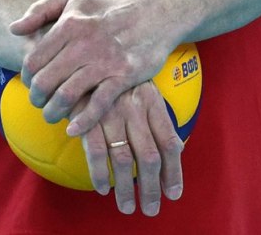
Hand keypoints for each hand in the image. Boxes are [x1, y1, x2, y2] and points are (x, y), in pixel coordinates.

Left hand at [10, 0, 170, 134]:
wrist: (153, 12)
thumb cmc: (107, 6)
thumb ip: (40, 10)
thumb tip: (13, 29)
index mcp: (69, 24)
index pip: (34, 59)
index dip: (27, 76)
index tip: (30, 82)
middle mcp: (84, 43)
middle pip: (46, 81)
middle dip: (36, 98)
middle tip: (38, 103)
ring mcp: (104, 61)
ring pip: (67, 95)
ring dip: (53, 112)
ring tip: (51, 115)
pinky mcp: (124, 76)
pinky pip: (98, 105)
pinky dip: (82, 121)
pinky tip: (72, 129)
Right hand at [81, 82, 183, 216]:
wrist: (83, 52)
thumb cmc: (116, 77)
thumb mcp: (142, 89)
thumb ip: (157, 118)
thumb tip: (177, 150)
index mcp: (152, 100)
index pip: (169, 142)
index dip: (174, 172)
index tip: (173, 193)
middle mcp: (134, 107)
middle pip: (149, 157)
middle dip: (152, 189)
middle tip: (151, 209)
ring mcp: (111, 111)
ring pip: (124, 160)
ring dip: (126, 190)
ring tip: (127, 208)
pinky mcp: (87, 115)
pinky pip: (97, 153)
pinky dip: (100, 175)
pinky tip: (103, 189)